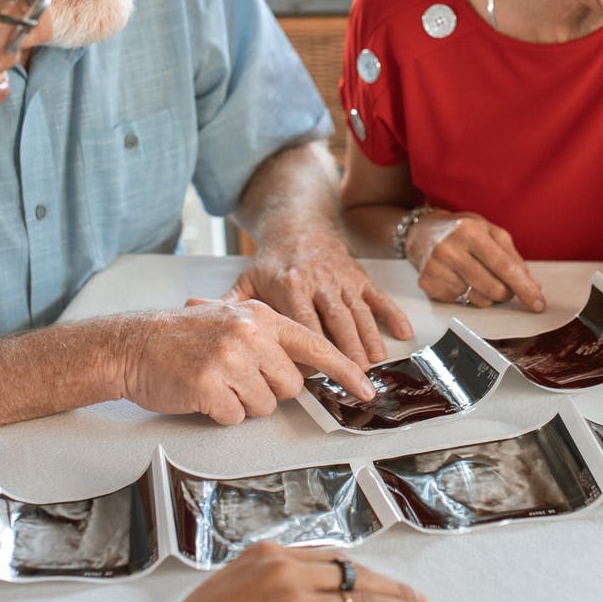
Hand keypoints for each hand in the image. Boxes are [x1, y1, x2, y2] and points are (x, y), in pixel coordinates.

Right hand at [62, 545, 436, 601]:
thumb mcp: (228, 586)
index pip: (333, 558)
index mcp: (269, 555)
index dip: (366, 572)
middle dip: (395, 589)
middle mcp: (288, 572)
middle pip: (357, 575)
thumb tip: (289, 592)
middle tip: (420, 599)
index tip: (385, 580)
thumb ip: (264, 582)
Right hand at [105, 299, 374, 424]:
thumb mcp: (231, 321)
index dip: (344, 371)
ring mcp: (228, 359)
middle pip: (290, 385)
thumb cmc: (182, 338)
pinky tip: (202, 392)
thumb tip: (306, 370)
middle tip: (236, 377)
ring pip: (264, 405)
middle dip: (268, 390)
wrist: (133, 345)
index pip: (315, 346)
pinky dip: (220, 412)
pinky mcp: (208, 385)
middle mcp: (249, 334)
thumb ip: (270, 340)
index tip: (367, 389)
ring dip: (241, 402)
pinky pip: (235, 416)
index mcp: (259, 316)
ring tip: (215, 381)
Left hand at [226, 228, 414, 366]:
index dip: (307, 349)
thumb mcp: (247, 281)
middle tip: (354, 375)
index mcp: (289, 285)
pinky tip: (403, 333)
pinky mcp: (359, 276)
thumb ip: (228, 307)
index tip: (310, 376)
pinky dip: (392, 314)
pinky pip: (379, 297)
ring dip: (369, 337)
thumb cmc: (273, 261)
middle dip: (346, 348)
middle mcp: (318, 281)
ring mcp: (342, 279)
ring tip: (375, 363)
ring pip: (358, 311)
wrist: (299, 224)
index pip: (300, 323)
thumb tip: (199, 322)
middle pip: (334, 320)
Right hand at [406, 211, 545, 312]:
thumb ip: (513, 257)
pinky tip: (459, 279)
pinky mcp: (427, 284)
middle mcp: (449, 249)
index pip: (504, 266)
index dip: (525, 288)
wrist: (422, 232)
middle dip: (506, 292)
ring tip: (478, 277)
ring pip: (479, 300)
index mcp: (469, 231)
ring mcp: (436, 268)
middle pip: (494, 288)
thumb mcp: (490, 232)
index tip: (539, 304)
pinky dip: (467, 296)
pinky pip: (461, 303)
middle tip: (503, 284)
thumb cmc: (462, 231)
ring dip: (487, 296)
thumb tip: (533, 286)